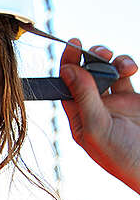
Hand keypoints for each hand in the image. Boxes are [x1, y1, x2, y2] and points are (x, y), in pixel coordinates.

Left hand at [59, 41, 139, 192]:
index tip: (73, 43)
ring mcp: (114, 102)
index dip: (67, 63)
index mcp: (78, 116)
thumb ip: (84, 98)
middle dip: (91, 58)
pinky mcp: (133, 99)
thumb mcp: (98, 127)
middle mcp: (93, 108)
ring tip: (119, 63)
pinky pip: (125, 74)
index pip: (66, 85)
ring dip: (111, 60)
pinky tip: (130, 68)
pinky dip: (127, 65)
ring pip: (106, 70)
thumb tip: (68, 70)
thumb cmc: (122, 156)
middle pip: (85, 73)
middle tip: (99, 52)